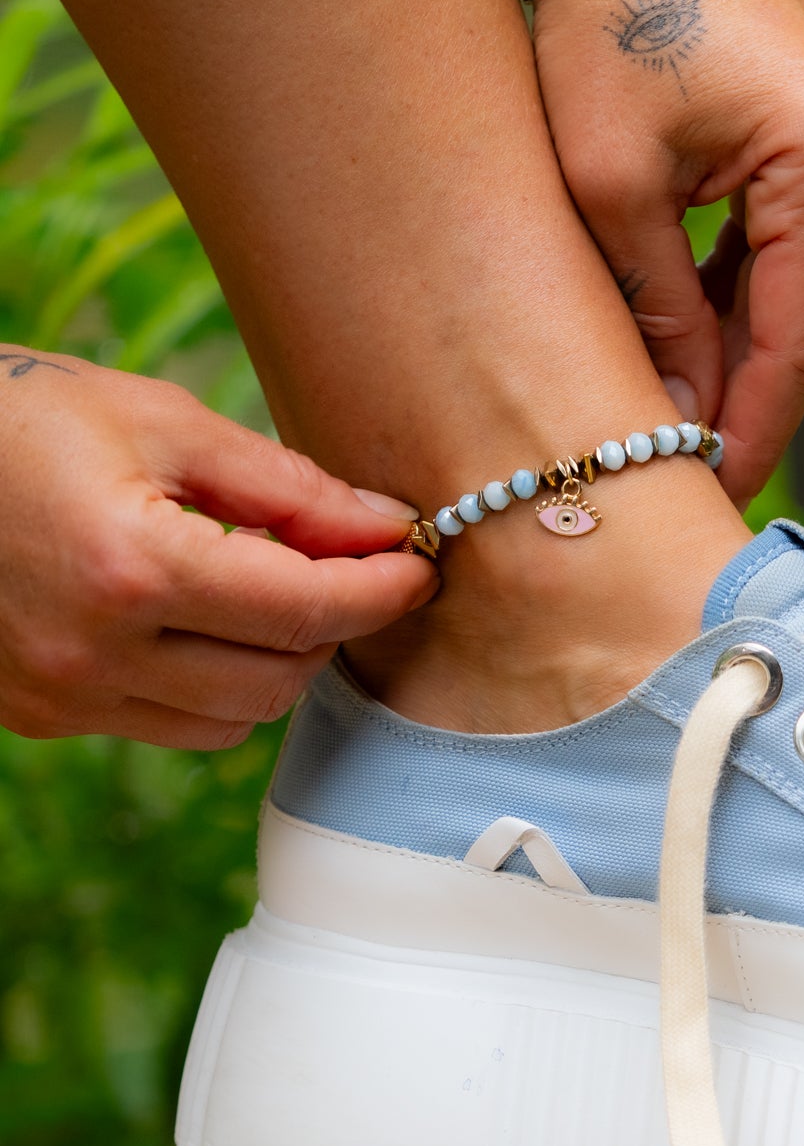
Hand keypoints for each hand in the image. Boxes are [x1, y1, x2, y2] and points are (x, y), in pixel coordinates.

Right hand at [0, 348, 436, 748]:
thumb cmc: (20, 418)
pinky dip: (218, 688)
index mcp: (130, 569)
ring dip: (279, 662)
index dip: (383, 590)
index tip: (420, 563)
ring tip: (269, 589)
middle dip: (334, 624)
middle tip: (347, 566)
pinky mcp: (42, 717)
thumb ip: (287, 488)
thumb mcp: (160, 422)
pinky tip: (205, 626)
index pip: (307, 610)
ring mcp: (61, 697)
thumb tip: (388, 526)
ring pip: (237, 719)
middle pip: (282, 677)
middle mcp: (93, 654)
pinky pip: (176, 728)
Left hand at [532, 0, 803, 505]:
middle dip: (750, 410)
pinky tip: (700, 359)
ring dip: (747, 366)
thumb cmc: (604, 15)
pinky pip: (796, 256)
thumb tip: (681, 423)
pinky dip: (747, 309)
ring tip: (688, 437)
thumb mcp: (610, 182)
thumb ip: (658, 312)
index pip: (798, 341)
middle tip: (694, 487)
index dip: (754, 431)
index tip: (712, 501)